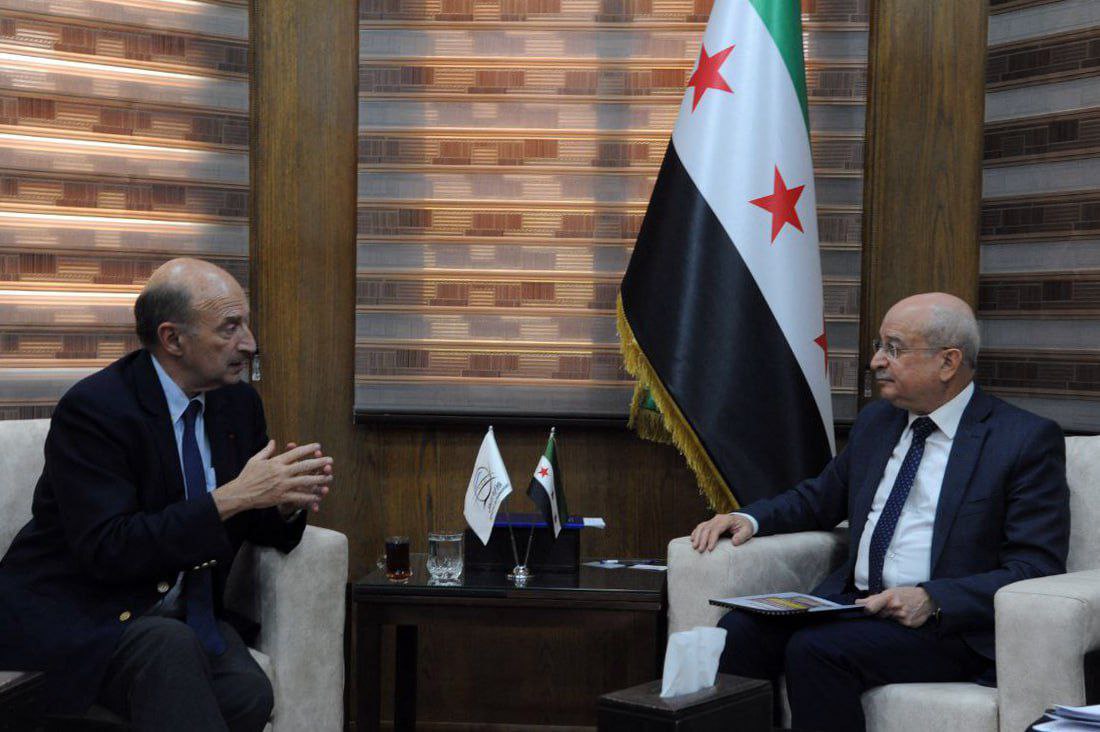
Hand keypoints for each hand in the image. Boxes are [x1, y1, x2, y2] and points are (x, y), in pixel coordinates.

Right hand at [213, 441, 332, 519]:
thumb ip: (266, 451)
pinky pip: (299, 497)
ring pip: (305, 481)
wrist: (240, 493)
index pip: (296, 453)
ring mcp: (282, 485)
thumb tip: (273, 441)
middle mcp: (281, 472)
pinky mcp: (281, 497)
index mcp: (276, 462)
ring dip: (319, 479)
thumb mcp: (255, 460)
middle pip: (304, 466)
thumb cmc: (247, 476)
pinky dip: (310, 496)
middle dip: (319, 463)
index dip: (308, 449)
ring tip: (329, 477)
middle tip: (330, 460)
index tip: (318, 447)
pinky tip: (318, 495)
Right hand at [690, 513, 754, 551]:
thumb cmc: (746, 527)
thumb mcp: (748, 531)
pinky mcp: (710, 523)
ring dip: (697, 536)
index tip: (710, 549)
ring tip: (694, 547)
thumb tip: (734, 542)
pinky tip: (692, 539)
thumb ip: (742, 536)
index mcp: (726, 519)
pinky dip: (695, 532)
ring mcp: (713, 520)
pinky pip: (701, 526)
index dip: (712, 539)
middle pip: (707, 528)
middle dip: (702, 540)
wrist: (743, 520)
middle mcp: (718, 518)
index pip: (716, 529)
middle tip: (700, 550)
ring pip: (702, 527)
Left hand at [856, 587, 935, 626]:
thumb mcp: (890, 591)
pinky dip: (898, 622)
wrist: (927, 598)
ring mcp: (902, 617)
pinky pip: (897, 625)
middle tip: (888, 608)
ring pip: (888, 620)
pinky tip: (904, 616)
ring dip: (890, 617)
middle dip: (880, 613)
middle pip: (879, 615)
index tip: (865, 610)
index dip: (866, 610)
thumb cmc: (906, 593)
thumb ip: (874, 598)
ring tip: (898, 610)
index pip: (871, 607)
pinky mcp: (908, 624)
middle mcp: (895, 607)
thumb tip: (858, 602)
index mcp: (888, 597)